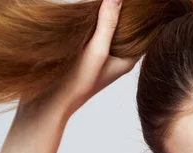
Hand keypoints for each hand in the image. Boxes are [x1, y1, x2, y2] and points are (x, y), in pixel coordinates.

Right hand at [30, 0, 138, 118]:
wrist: (49, 101)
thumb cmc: (77, 82)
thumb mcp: (95, 50)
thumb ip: (108, 24)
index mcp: (127, 60)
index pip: (143, 34)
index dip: (141, 16)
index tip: (139, 3)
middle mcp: (118, 59)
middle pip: (126, 30)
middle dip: (123, 13)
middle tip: (115, 0)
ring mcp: (102, 57)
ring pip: (109, 30)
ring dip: (105, 16)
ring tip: (102, 3)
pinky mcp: (86, 55)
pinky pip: (94, 33)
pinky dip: (93, 22)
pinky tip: (88, 13)